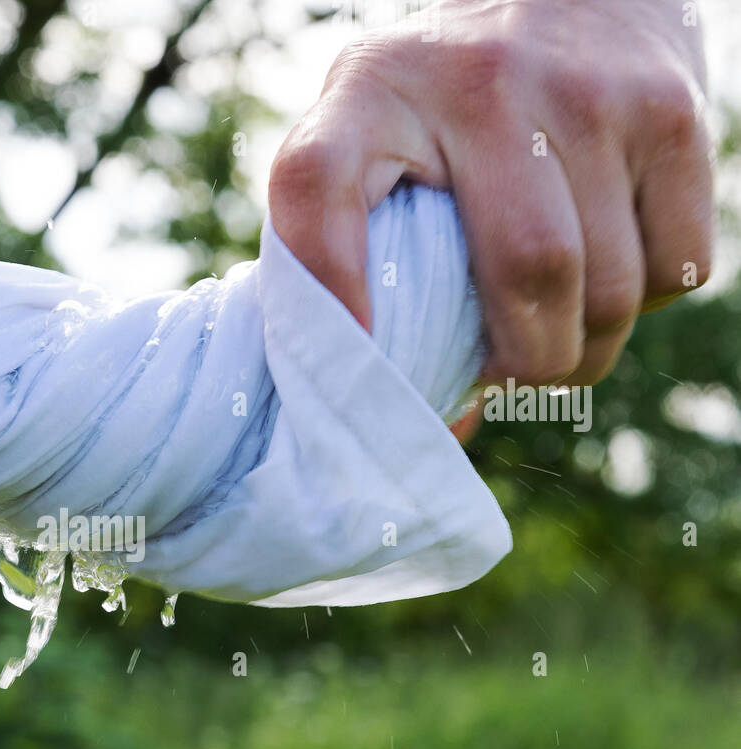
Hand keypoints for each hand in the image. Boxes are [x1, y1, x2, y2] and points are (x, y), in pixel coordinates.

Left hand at [268, 0, 713, 389]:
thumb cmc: (442, 110)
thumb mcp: (371, 144)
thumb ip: (358, 261)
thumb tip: (441, 424)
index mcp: (368, 92)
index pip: (317, 189)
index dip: (328, 292)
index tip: (357, 370)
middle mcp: (481, 80)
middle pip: (527, 275)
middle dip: (521, 367)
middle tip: (500, 375)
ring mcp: (589, 92)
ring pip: (610, 292)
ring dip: (580, 351)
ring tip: (546, 338)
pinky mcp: (672, 113)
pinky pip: (675, 269)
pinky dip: (643, 304)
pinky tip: (604, 275)